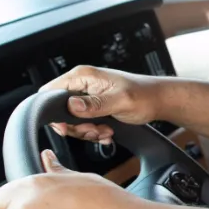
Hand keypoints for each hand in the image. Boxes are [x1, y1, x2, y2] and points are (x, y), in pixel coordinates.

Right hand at [40, 65, 157, 144]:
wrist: (159, 100)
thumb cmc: (144, 95)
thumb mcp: (120, 101)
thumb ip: (95, 104)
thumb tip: (71, 105)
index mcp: (83, 76)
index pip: (50, 92)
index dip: (54, 112)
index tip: (68, 127)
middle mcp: (82, 84)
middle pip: (59, 110)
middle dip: (76, 127)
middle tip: (94, 130)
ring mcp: (87, 96)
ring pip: (72, 121)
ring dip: (87, 132)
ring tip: (105, 131)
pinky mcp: (93, 107)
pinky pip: (83, 124)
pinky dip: (94, 132)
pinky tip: (107, 132)